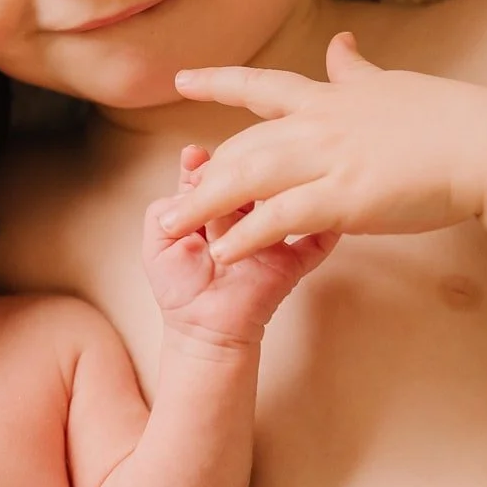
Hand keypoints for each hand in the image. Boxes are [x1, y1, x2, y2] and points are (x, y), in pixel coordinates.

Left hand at [145, 144, 338, 344]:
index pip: (217, 177)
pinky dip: (325, 230)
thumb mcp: (158, 242)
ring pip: (282, 204)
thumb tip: (187, 179)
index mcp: (214, 210)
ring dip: (282, 189)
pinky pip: (316, 244)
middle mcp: (244, 218)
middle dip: (243, 172)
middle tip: (231, 168)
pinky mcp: (290, 262)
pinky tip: (329, 213)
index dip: (209, 165)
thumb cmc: (178, 287)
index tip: (198, 155)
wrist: (203, 331)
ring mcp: (270, 237)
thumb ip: (165, 209)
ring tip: (278, 175)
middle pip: (251, 184)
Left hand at [159, 32, 486, 261]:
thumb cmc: (453, 118)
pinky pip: (282, 217)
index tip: (182, 81)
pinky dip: (248, 234)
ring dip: (206, 204)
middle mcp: (321, 123)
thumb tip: (340, 43)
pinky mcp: (347, 197)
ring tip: (173, 227)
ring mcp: (332, 159)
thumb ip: (358, 70)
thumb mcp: (394, 83)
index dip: (218, 83)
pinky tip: (224, 253)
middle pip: (245, 143)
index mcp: (332, 97)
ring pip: (250, 177)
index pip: (261, 85)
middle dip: (204, 171)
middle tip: (171, 196)